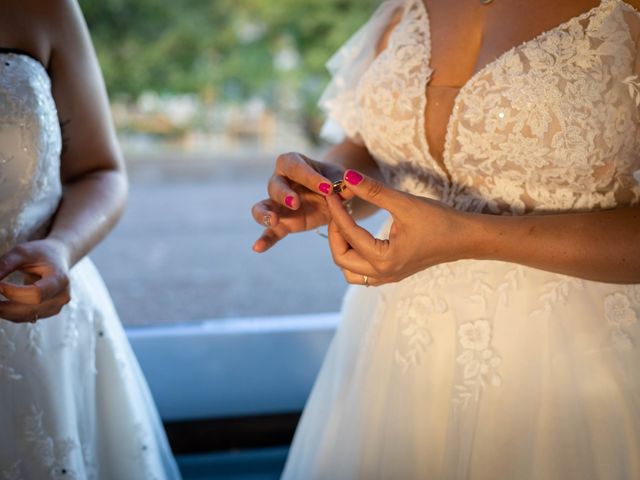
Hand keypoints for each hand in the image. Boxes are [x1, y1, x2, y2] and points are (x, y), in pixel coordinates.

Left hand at [0, 239, 71, 322]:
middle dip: (4, 307)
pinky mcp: (49, 312)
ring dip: (5, 312)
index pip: (36, 294)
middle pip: (30, 310)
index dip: (13, 293)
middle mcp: (62, 296)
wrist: (58, 258)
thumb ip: (5, 265)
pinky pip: (26, 317)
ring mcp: (57, 306)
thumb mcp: (23, 252)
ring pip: (26, 317)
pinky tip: (1, 304)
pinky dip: (10, 313)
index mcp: (60, 279)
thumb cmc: (41, 253)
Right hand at [251, 152, 352, 251]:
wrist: (334, 196)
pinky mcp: (283, 223)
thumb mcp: (340, 178)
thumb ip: (343, 183)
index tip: (327, 188)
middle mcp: (280, 181)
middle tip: (295, 202)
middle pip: (275, 186)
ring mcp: (278, 204)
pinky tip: (257, 248)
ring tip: (272, 220)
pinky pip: (271, 232)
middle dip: (284, 194)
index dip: (310, 177)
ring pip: (263, 207)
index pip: (296, 167)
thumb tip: (349, 186)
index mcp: (292, 163)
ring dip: (265, 213)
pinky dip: (264, 240)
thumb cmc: (333, 180)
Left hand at [326, 170, 473, 285]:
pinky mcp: (392, 273)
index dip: (337, 211)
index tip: (331, 193)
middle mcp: (383, 273)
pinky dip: (354, 254)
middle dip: (335, 233)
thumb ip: (374, 191)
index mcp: (385, 260)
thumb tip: (348, 177)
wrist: (466, 238)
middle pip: (341, 259)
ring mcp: (388, 276)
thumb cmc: (440, 220)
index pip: (349, 235)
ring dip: (342, 247)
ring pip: (349, 270)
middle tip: (338, 209)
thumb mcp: (405, 203)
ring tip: (346, 223)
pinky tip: (358, 235)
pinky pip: (362, 271)